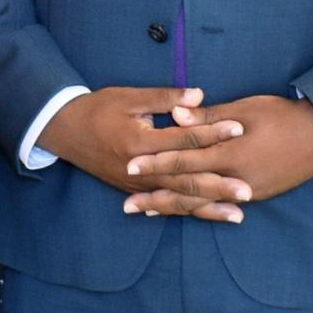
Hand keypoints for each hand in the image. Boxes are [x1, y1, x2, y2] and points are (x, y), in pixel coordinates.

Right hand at [41, 85, 247, 222]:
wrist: (65, 130)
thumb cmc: (98, 108)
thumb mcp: (130, 97)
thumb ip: (165, 98)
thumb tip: (199, 96)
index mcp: (140, 142)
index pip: (183, 140)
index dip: (212, 133)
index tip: (240, 129)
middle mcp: (140, 169)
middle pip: (186, 179)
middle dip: (219, 187)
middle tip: (248, 191)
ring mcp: (137, 184)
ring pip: (178, 199)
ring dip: (209, 207)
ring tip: (238, 214)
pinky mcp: (134, 190)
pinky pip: (166, 204)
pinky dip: (189, 211)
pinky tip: (209, 216)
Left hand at [123, 95, 312, 213]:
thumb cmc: (283, 116)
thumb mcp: (246, 109)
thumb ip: (209, 117)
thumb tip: (176, 115)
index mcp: (230, 152)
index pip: (185, 159)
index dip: (156, 162)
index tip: (130, 166)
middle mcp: (235, 177)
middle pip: (187, 189)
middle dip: (156, 196)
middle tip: (126, 205)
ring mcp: (247, 191)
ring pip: (201, 203)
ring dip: (172, 207)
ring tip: (145, 212)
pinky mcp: (256, 196)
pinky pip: (219, 205)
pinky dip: (198, 209)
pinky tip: (182, 210)